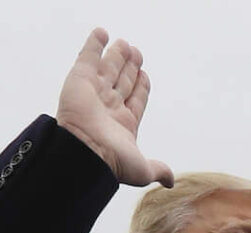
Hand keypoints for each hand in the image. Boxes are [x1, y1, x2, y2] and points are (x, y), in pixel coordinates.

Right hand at [54, 30, 172, 187]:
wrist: (85, 152)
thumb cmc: (111, 163)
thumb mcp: (141, 169)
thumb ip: (158, 169)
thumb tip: (171, 181)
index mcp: (123, 124)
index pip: (135, 99)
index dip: (140, 87)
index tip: (145, 74)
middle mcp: (108, 106)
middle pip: (123, 81)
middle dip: (130, 68)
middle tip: (137, 53)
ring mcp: (94, 92)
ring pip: (109, 68)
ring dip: (117, 56)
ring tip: (126, 44)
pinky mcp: (79, 79)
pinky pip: (87, 57)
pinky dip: (94, 44)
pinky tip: (102, 33)